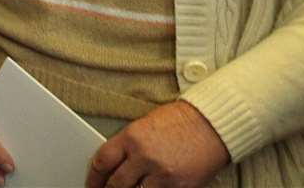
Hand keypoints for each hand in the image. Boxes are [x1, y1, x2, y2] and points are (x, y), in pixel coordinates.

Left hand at [86, 100, 229, 187]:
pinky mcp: (179, 187)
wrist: (211, 124)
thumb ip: (128, 146)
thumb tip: (115, 165)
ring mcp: (162, 174)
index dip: (93, 178)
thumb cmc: (180, 121)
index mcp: (131, 137)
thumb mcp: (144, 125)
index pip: (102, 162)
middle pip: (116, 184)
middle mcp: (144, 156)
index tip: (92, 185)